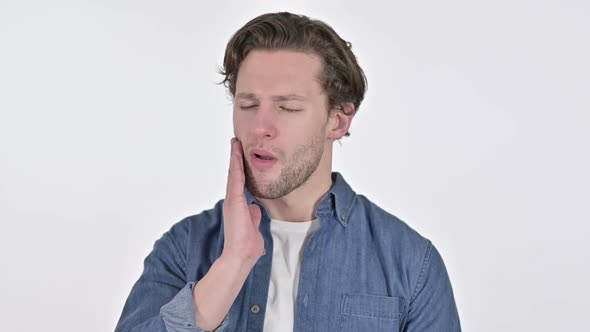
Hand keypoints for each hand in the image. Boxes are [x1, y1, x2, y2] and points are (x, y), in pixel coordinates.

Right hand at [221, 138, 264, 262]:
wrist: (241, 255)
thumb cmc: (247, 245)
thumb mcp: (254, 226)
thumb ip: (253, 216)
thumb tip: (255, 208)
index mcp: (238, 206)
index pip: (240, 183)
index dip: (240, 169)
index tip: (241, 157)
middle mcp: (233, 201)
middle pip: (234, 175)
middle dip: (235, 158)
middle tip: (235, 143)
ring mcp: (232, 200)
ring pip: (233, 173)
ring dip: (234, 157)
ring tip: (235, 142)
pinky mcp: (234, 200)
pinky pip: (236, 177)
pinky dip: (236, 164)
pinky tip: (236, 152)